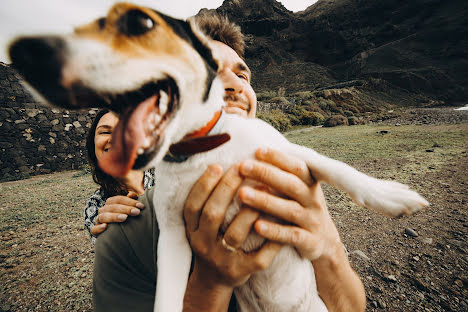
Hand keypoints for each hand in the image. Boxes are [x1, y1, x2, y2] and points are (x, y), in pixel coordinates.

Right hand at [90, 192, 144, 235]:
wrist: (115, 236)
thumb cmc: (124, 219)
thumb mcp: (128, 210)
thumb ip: (131, 201)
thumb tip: (132, 194)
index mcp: (110, 204)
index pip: (118, 200)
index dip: (130, 202)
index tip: (141, 206)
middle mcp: (103, 211)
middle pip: (112, 207)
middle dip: (125, 209)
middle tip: (136, 212)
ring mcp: (98, 221)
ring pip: (103, 216)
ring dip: (114, 217)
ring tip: (124, 218)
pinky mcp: (95, 231)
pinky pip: (94, 229)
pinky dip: (99, 228)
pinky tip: (106, 227)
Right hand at [183, 164, 280, 310]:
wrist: (213, 280)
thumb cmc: (212, 241)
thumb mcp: (200, 225)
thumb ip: (207, 201)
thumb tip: (221, 166)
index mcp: (192, 230)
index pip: (193, 205)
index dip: (204, 185)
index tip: (217, 166)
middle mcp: (203, 244)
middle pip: (213, 214)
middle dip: (227, 189)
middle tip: (242, 168)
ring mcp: (222, 259)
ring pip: (236, 234)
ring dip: (250, 210)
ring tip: (264, 188)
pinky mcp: (241, 272)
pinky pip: (259, 257)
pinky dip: (271, 241)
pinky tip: (281, 221)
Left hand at [238, 147, 342, 260]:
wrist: (325, 242)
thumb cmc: (301, 209)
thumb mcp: (298, 191)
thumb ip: (282, 175)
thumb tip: (255, 151)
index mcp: (310, 184)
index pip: (297, 166)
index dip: (278, 158)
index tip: (257, 150)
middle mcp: (312, 200)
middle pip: (291, 184)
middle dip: (266, 174)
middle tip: (242, 166)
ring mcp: (312, 221)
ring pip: (289, 209)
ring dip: (265, 201)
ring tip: (242, 194)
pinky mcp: (310, 242)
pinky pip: (291, 236)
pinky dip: (274, 231)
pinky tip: (256, 226)